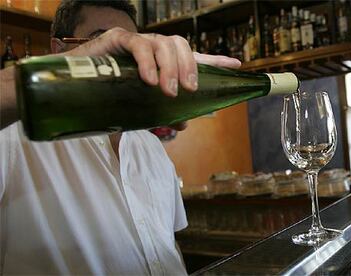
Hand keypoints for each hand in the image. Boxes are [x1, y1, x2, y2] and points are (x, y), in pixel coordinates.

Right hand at [65, 27, 240, 96]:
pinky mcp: (118, 39)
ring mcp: (137, 42)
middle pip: (181, 46)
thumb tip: (183, 123)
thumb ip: (162, 113)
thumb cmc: (111, 95)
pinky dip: (147, 62)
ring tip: (168, 91)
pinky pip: (138, 44)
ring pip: (163, 44)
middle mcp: (154, 48)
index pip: (193, 57)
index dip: (215, 61)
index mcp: (163, 62)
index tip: (236, 66)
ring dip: (170, 68)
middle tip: (189, 90)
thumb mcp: (142, 108)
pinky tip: (149, 80)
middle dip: (190, 67)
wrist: (75, 85)